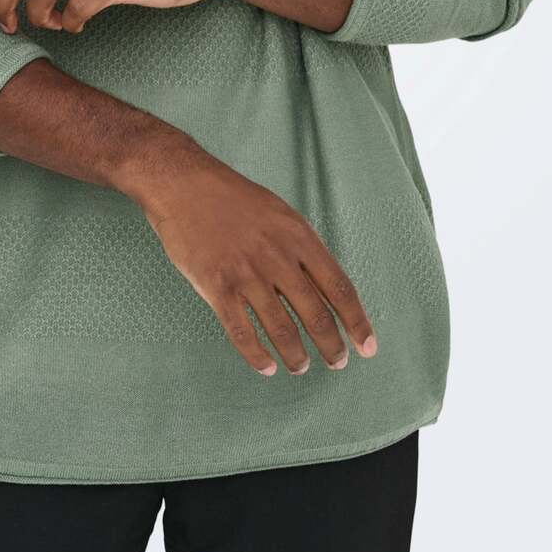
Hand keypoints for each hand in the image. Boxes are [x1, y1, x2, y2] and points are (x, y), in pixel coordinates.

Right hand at [124, 143, 377, 376]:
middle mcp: (277, 257)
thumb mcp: (279, 214)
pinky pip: (242, 333)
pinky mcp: (217, 286)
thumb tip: (323, 288)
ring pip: (281, 330)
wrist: (184, 184)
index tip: (367, 346)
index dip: (356, 321)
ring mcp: (246, 273)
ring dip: (296, 356)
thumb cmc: (233, 198)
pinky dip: (257, 356)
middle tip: (337, 363)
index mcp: (298, 236)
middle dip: (330, 345)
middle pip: (315, 314)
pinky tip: (266, 367)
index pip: (338, 287)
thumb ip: (301, 249)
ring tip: (300, 366)